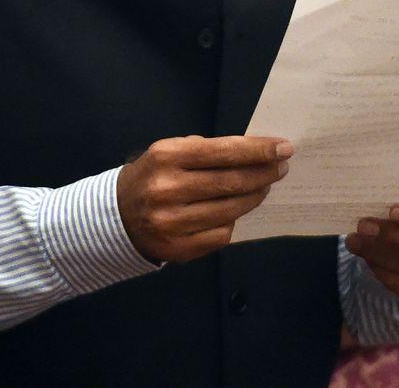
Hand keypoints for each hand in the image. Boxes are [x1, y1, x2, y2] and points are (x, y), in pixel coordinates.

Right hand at [117, 135, 290, 262]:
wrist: (115, 217)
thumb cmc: (151, 176)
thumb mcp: (168, 152)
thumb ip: (205, 151)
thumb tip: (253, 153)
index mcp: (167, 157)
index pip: (223, 152)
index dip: (258, 151)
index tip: (283, 148)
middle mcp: (168, 190)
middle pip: (231, 182)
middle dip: (263, 173)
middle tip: (281, 167)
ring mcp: (173, 223)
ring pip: (230, 210)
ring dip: (254, 197)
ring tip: (262, 187)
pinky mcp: (178, 249)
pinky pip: (221, 235)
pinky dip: (233, 221)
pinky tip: (234, 211)